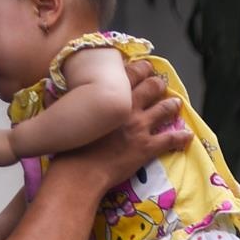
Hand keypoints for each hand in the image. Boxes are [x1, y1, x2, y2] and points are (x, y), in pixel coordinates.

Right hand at [59, 59, 188, 186]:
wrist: (80, 173)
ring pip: (164, 109)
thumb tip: (51, 91)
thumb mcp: (63, 115)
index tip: (145, 66)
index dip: (140, 68)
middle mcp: (128, 108)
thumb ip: (62, 100)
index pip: (130, 74)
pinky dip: (181, 137)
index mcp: (110, 98)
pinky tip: (187, 136)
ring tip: (176, 103)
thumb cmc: (69, 148)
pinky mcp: (147, 147)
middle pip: (151, 87)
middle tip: (160, 82)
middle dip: (158, 83)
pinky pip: (170, 139)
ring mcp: (140, 127)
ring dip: (172, 104)